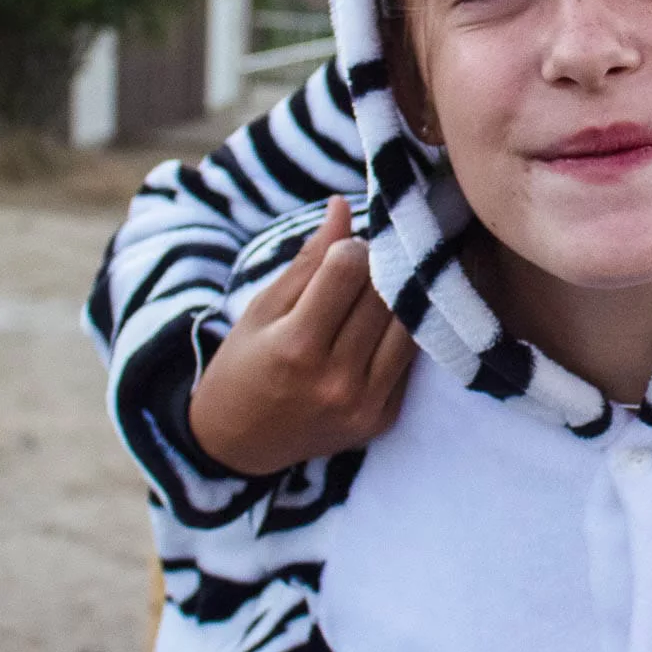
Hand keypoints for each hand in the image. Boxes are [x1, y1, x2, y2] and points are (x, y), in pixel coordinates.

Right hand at [189, 197, 415, 475]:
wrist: (239, 446)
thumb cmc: (244, 367)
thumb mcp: (263, 309)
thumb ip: (308, 260)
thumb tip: (344, 205)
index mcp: (296, 347)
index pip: (349, 268)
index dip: (350, 246)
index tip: (344, 248)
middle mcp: (336, 380)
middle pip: (382, 292)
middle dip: (377, 267)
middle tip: (366, 264)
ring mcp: (365, 403)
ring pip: (407, 322)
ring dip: (398, 296)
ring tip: (378, 290)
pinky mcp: (384, 418)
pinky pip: (412, 357)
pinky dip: (401, 332)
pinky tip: (382, 326)